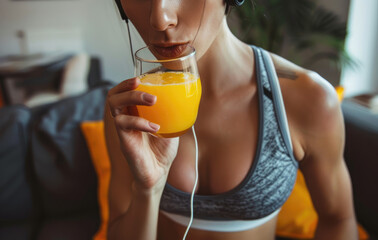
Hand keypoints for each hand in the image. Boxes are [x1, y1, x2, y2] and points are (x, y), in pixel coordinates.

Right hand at [106, 77, 178, 191]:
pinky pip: (123, 124)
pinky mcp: (123, 140)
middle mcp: (125, 118)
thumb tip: (188, 97)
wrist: (158, 173)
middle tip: (143, 84)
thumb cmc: (162, 150)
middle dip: (128, 86)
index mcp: (133, 113)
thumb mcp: (170, 127)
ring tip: (152, 100)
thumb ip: (172, 113)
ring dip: (132, 97)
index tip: (142, 77)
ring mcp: (123, 129)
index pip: (121, 92)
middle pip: (114, 95)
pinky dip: (140, 122)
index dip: (127, 82)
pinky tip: (155, 128)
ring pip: (114, 105)